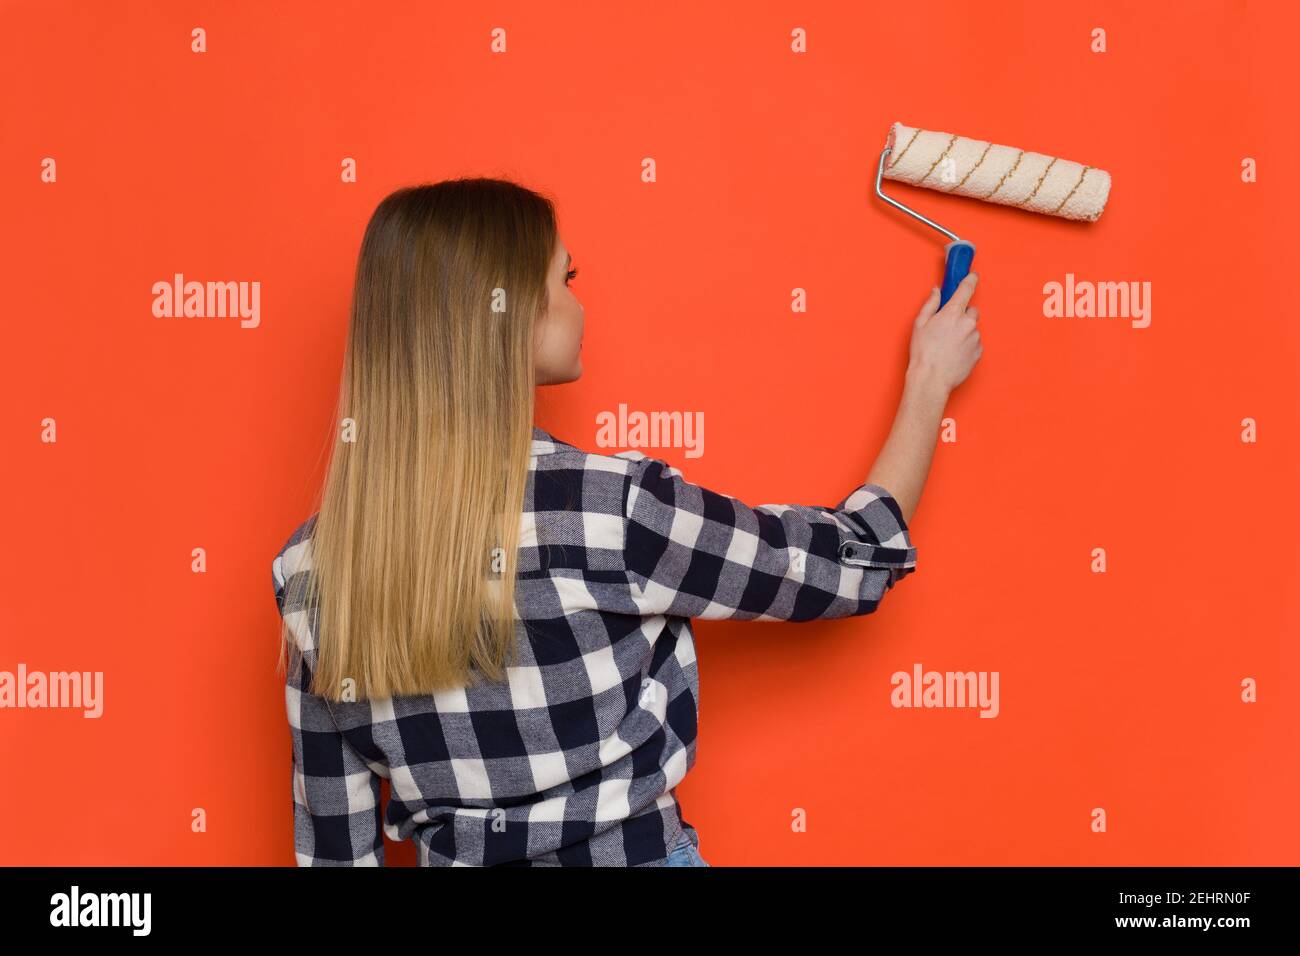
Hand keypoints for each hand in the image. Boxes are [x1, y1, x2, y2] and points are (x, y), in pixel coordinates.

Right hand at [906, 273, 982, 393]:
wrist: (932, 379)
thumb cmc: (923, 353)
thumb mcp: (920, 324)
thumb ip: (931, 304)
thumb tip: (937, 292)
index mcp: (953, 313)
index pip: (966, 289)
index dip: (970, 280)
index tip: (973, 276)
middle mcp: (968, 323)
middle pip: (971, 311)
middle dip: (962, 315)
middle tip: (948, 326)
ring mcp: (975, 338)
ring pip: (972, 328)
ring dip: (964, 332)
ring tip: (948, 345)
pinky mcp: (979, 352)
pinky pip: (975, 343)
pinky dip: (967, 345)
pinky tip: (954, 353)